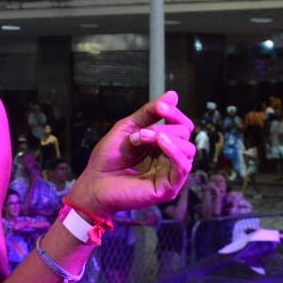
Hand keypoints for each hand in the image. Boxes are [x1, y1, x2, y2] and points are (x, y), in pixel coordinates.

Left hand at [70, 91, 194, 219]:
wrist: (94, 181)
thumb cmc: (108, 158)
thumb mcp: (127, 128)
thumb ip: (150, 113)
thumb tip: (173, 94)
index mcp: (162, 145)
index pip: (182, 125)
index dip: (174, 114)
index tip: (160, 107)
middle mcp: (170, 158)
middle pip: (184, 134)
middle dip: (161, 128)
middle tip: (138, 134)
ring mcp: (171, 173)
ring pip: (188, 149)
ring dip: (165, 138)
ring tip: (141, 138)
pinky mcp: (169, 188)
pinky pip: (183, 167)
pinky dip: (174, 151)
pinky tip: (160, 143)